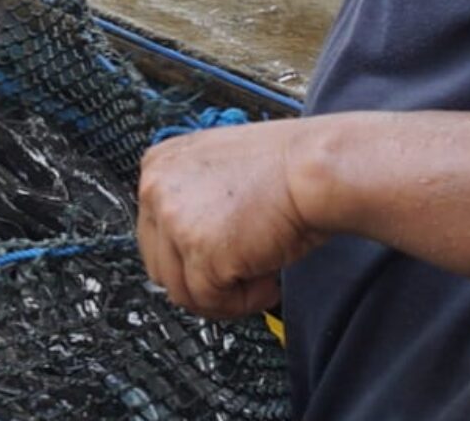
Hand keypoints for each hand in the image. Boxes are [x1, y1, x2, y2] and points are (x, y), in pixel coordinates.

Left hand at [138, 121, 330, 318]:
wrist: (317, 168)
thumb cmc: (288, 169)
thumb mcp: (220, 172)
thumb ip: (193, 202)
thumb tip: (188, 248)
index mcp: (158, 165)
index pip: (152, 233)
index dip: (189, 258)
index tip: (216, 265)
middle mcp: (156, 189)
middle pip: (161, 266)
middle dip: (202, 282)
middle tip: (238, 281)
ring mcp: (173, 220)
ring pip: (181, 291)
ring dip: (223, 296)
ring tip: (260, 280)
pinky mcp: (199, 251)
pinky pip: (210, 302)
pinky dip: (242, 303)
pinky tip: (268, 283)